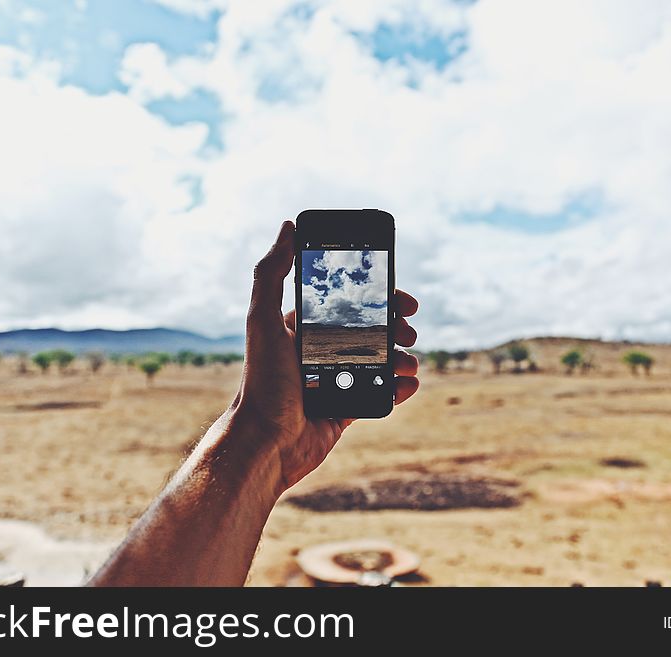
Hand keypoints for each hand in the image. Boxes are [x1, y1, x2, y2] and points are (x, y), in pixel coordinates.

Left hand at [231, 220, 419, 494]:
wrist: (266, 445)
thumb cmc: (261, 384)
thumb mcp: (262, 321)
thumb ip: (272, 274)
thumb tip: (287, 225)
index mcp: (301, 329)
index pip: (346, 304)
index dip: (378, 298)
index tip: (404, 298)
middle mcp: (318, 352)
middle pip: (370, 331)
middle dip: (396, 327)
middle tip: (409, 331)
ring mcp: (334, 382)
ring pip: (380, 362)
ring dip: (402, 358)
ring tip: (408, 363)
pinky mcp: (344, 411)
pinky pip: (380, 395)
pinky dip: (399, 389)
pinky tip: (409, 385)